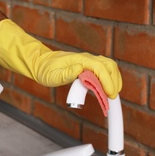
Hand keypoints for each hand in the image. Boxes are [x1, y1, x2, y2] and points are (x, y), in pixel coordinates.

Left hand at [0, 19, 121, 98]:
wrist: (40, 63)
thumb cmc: (45, 70)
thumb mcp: (53, 75)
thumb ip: (66, 74)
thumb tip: (80, 71)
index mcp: (80, 60)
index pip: (100, 68)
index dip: (107, 81)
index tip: (110, 94)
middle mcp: (86, 58)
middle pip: (109, 65)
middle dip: (114, 80)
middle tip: (112, 97)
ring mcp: (88, 61)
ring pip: (108, 66)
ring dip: (113, 79)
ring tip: (112, 94)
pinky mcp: (87, 65)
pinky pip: (103, 69)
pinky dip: (109, 78)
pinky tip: (107, 89)